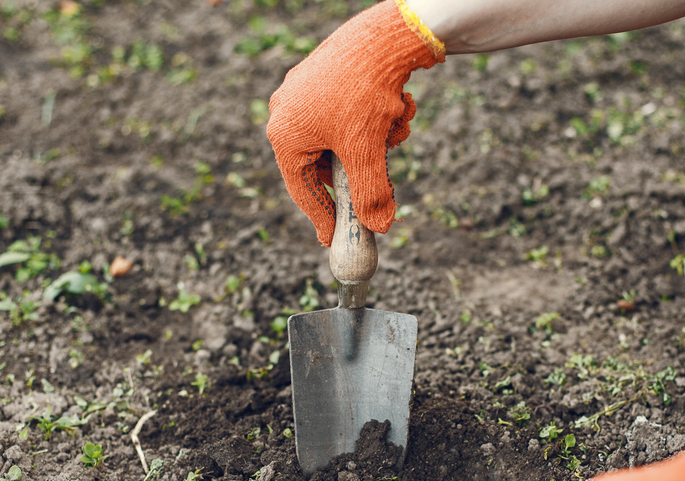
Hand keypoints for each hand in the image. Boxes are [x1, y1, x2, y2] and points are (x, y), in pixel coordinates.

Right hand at [266, 0, 442, 245]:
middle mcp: (291, 113)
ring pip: (349, 141)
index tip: (337, 240)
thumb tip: (379, 226)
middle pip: (327, 165)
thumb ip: (370, 195)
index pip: (302, 190)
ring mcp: (311, 94)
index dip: (323, 218)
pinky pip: (356, 117)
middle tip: (382, 193)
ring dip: (379, 144)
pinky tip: (399, 108)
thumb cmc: (365, 94)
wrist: (387, 35)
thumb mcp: (368, 154)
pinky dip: (381, 122)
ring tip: (395, 126)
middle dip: (363, 172)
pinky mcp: (335, 81)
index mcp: (285, 134)